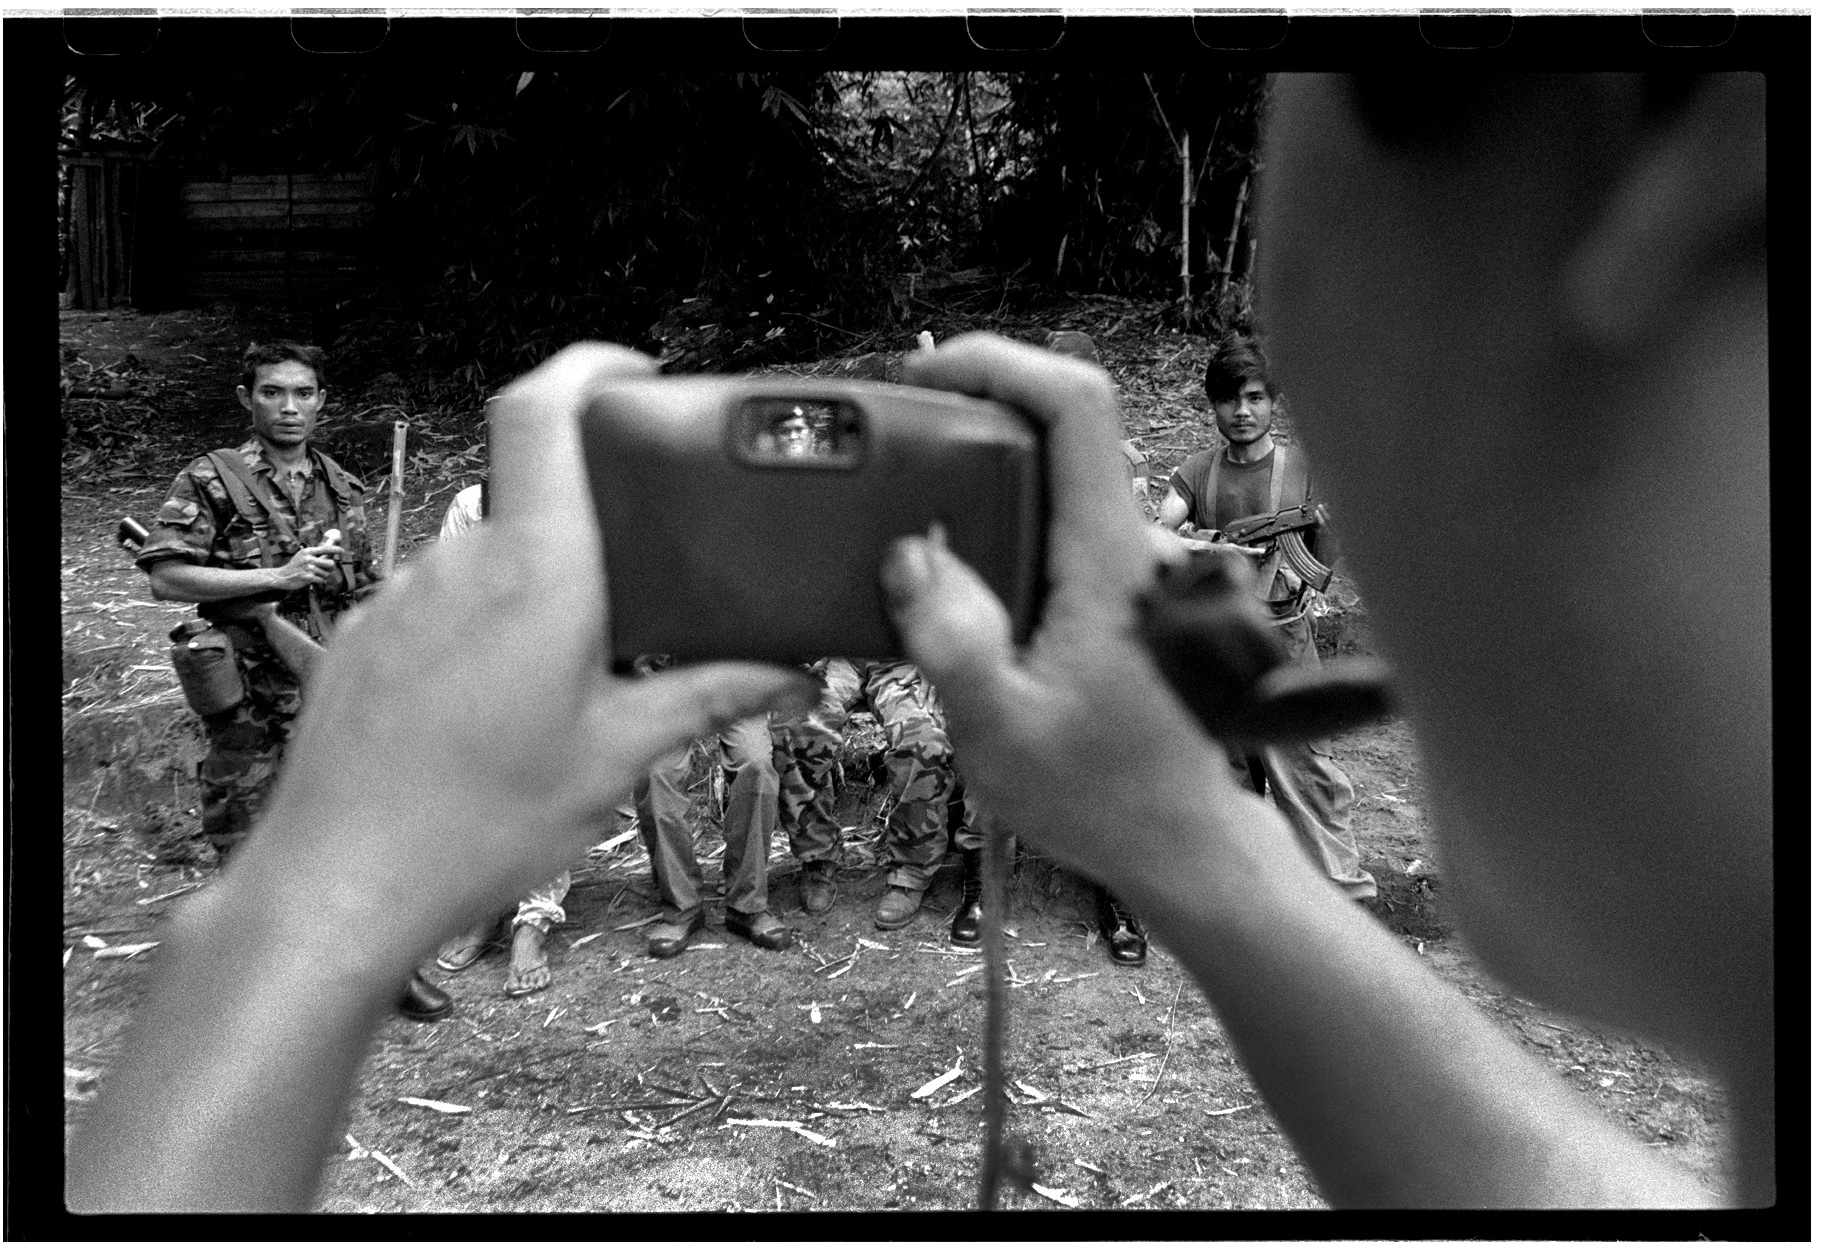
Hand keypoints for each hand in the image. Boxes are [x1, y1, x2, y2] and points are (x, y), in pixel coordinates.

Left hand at [245, 344, 817, 956]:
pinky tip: (496, 703)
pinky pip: (440, 601)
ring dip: (535, 587)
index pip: (542, 409)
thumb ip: (706, 698)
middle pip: (532, 491)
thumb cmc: (482, 824)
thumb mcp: (615, 758)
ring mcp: (403, 595)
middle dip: (590, 524)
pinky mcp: (366, 636)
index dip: (587, 365)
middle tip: (640, 586)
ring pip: (488, 555)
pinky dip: (482, 625)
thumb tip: (793, 674)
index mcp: (537, 571)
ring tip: (568, 670)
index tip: (633, 371)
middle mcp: (462, 561)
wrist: (339, 884)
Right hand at [269, 543, 342, 591]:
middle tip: (326, 569)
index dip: (336, 549)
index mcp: (308, 551)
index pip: (325, 548)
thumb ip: (314, 554)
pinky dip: (320, 581)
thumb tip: (329, 551)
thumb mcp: (302, 556)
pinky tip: (314, 580)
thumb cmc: (295, 566)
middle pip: (330, 563)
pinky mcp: (308, 577)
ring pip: (326, 573)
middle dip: (330, 568)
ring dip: (323, 576)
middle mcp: (309, 558)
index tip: (342, 550)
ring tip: (315, 575)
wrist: (282, 576)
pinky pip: (322, 580)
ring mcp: (308, 568)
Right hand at [883, 334, 1255, 897]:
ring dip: (988, 475)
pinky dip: (1006, 523)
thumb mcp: (1002, 736)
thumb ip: (955, 646)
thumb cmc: (1101, 798)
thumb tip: (912, 558)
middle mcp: (1134, 549)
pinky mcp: (1125, 597)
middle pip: (1062, 428)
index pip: (1076, 408)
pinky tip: (960, 579)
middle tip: (899, 448)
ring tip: (915, 517)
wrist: (1180, 847)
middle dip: (977, 413)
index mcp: (1111, 561)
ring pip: (1060, 479)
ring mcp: (1135, 571)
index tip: (929, 376)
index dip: (1002, 362)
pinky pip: (1061, 527)